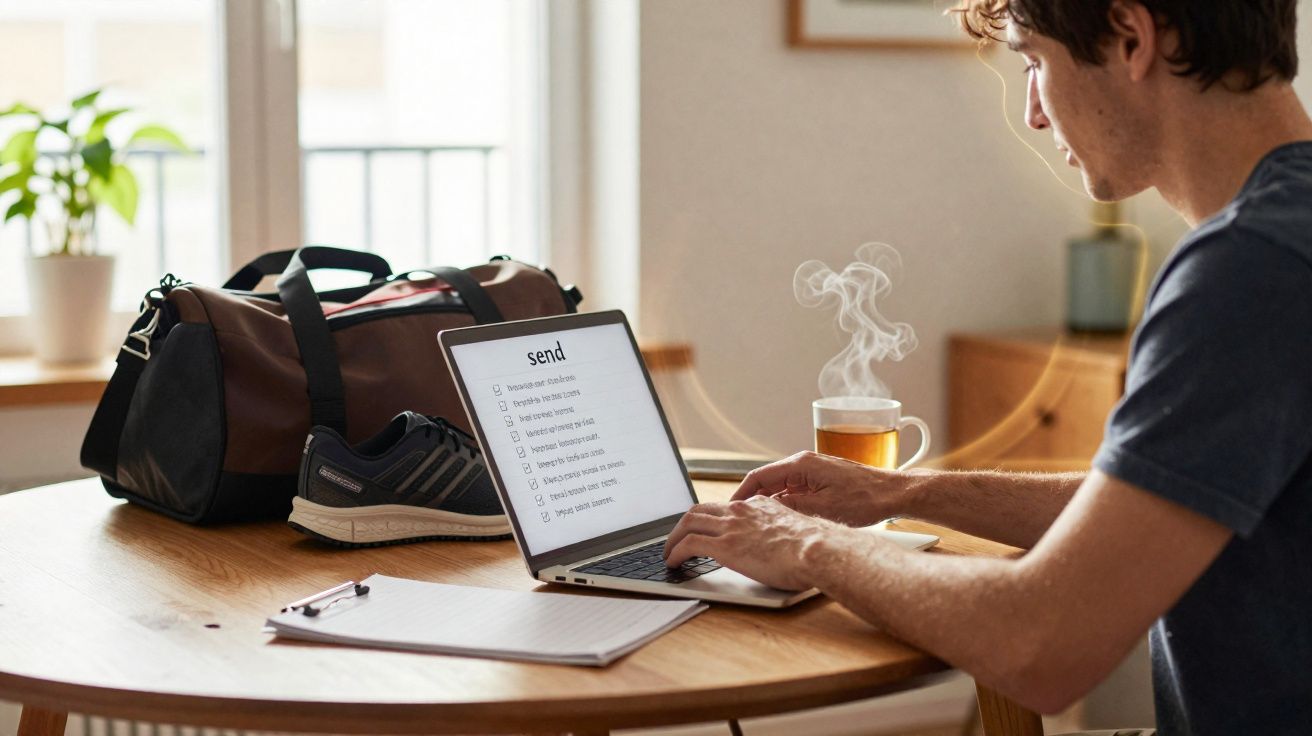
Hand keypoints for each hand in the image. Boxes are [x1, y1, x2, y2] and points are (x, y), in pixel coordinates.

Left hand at [663, 495, 845, 590]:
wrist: (817, 550)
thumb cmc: (815, 549)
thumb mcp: (794, 533)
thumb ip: (780, 534)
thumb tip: (780, 549)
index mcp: (758, 505)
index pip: (725, 508)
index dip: (710, 520)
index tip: (704, 531)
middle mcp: (741, 511)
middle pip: (700, 510)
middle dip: (683, 525)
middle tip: (677, 539)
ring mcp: (731, 526)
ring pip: (688, 523)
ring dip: (674, 538)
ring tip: (669, 553)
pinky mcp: (724, 546)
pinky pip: (689, 545)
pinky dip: (676, 553)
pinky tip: (673, 563)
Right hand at [730, 451, 919, 527]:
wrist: (894, 493)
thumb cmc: (864, 499)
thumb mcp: (822, 508)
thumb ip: (790, 507)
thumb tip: (766, 510)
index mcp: (801, 464)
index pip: (759, 476)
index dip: (741, 494)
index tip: (730, 509)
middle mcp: (805, 462)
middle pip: (767, 480)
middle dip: (752, 499)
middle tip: (740, 520)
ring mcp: (814, 469)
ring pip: (781, 485)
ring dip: (769, 502)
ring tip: (758, 523)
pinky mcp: (822, 478)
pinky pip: (795, 488)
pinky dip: (785, 502)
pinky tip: (783, 519)